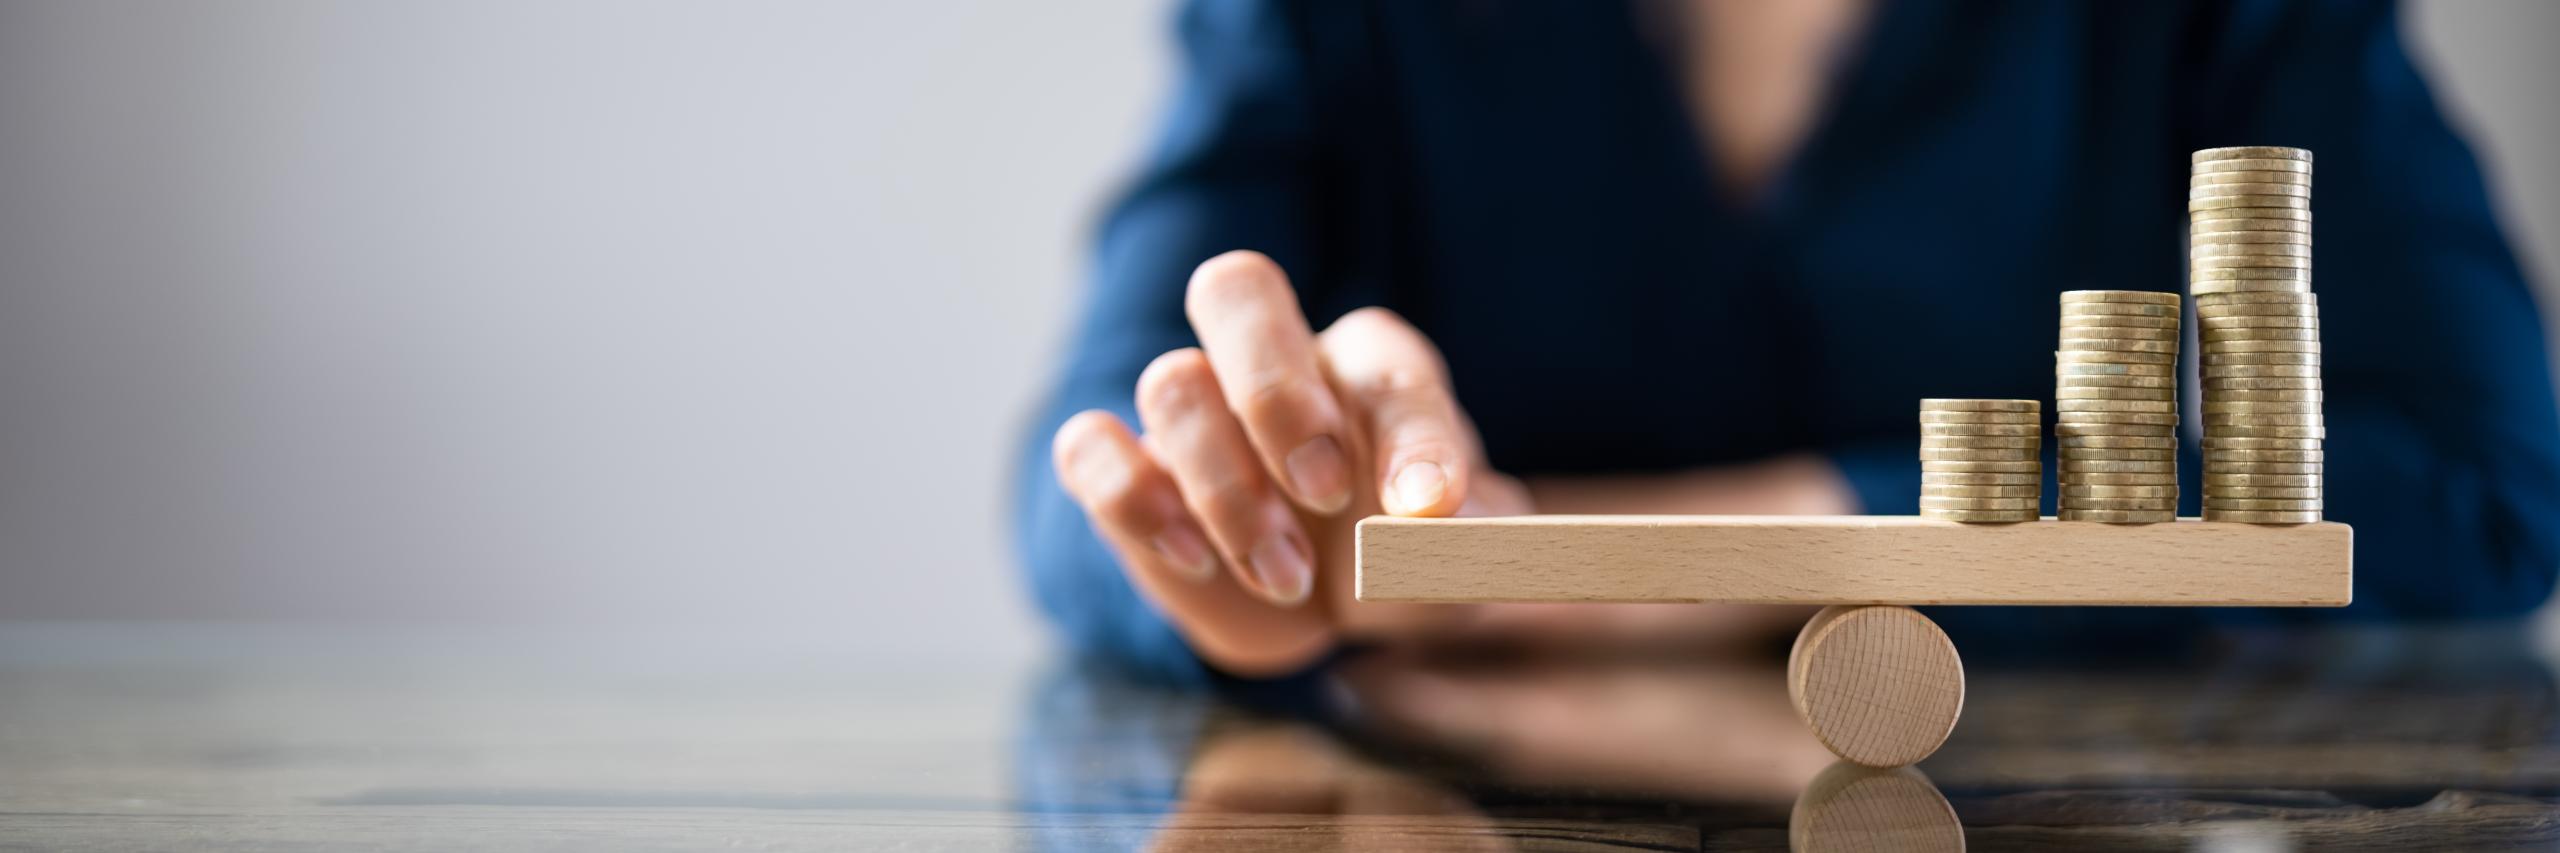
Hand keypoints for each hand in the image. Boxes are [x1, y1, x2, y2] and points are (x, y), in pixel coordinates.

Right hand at [1052, 251, 1514, 675]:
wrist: (1322, 612)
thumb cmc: (1398, 564)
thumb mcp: (1451, 571)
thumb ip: (1464, 552)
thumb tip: (1439, 525)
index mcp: (1368, 369)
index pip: (1387, 367)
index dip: (1412, 434)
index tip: (1428, 511)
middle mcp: (1276, 365)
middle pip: (1235, 289)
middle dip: (1274, 393)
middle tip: (1323, 493)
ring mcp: (1195, 412)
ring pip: (1168, 381)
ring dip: (1226, 492)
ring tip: (1287, 579)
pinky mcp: (1132, 473)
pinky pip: (1088, 444)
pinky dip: (1133, 498)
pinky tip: (1196, 557)